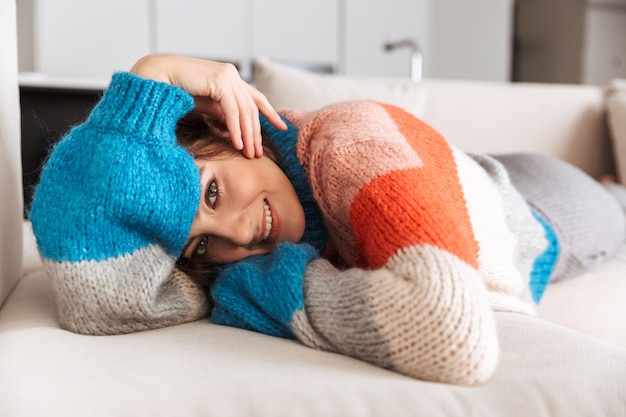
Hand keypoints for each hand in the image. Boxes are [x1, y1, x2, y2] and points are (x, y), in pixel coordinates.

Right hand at [130, 54, 286, 157]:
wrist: (157, 77)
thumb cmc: (178, 90)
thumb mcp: (206, 104)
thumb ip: (222, 113)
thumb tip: (236, 130)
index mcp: (231, 77)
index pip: (256, 97)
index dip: (270, 113)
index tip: (281, 127)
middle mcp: (232, 75)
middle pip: (252, 108)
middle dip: (256, 133)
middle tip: (258, 153)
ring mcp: (227, 76)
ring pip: (245, 111)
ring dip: (248, 135)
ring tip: (249, 154)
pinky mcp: (220, 81)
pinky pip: (233, 111)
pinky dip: (236, 130)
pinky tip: (238, 145)